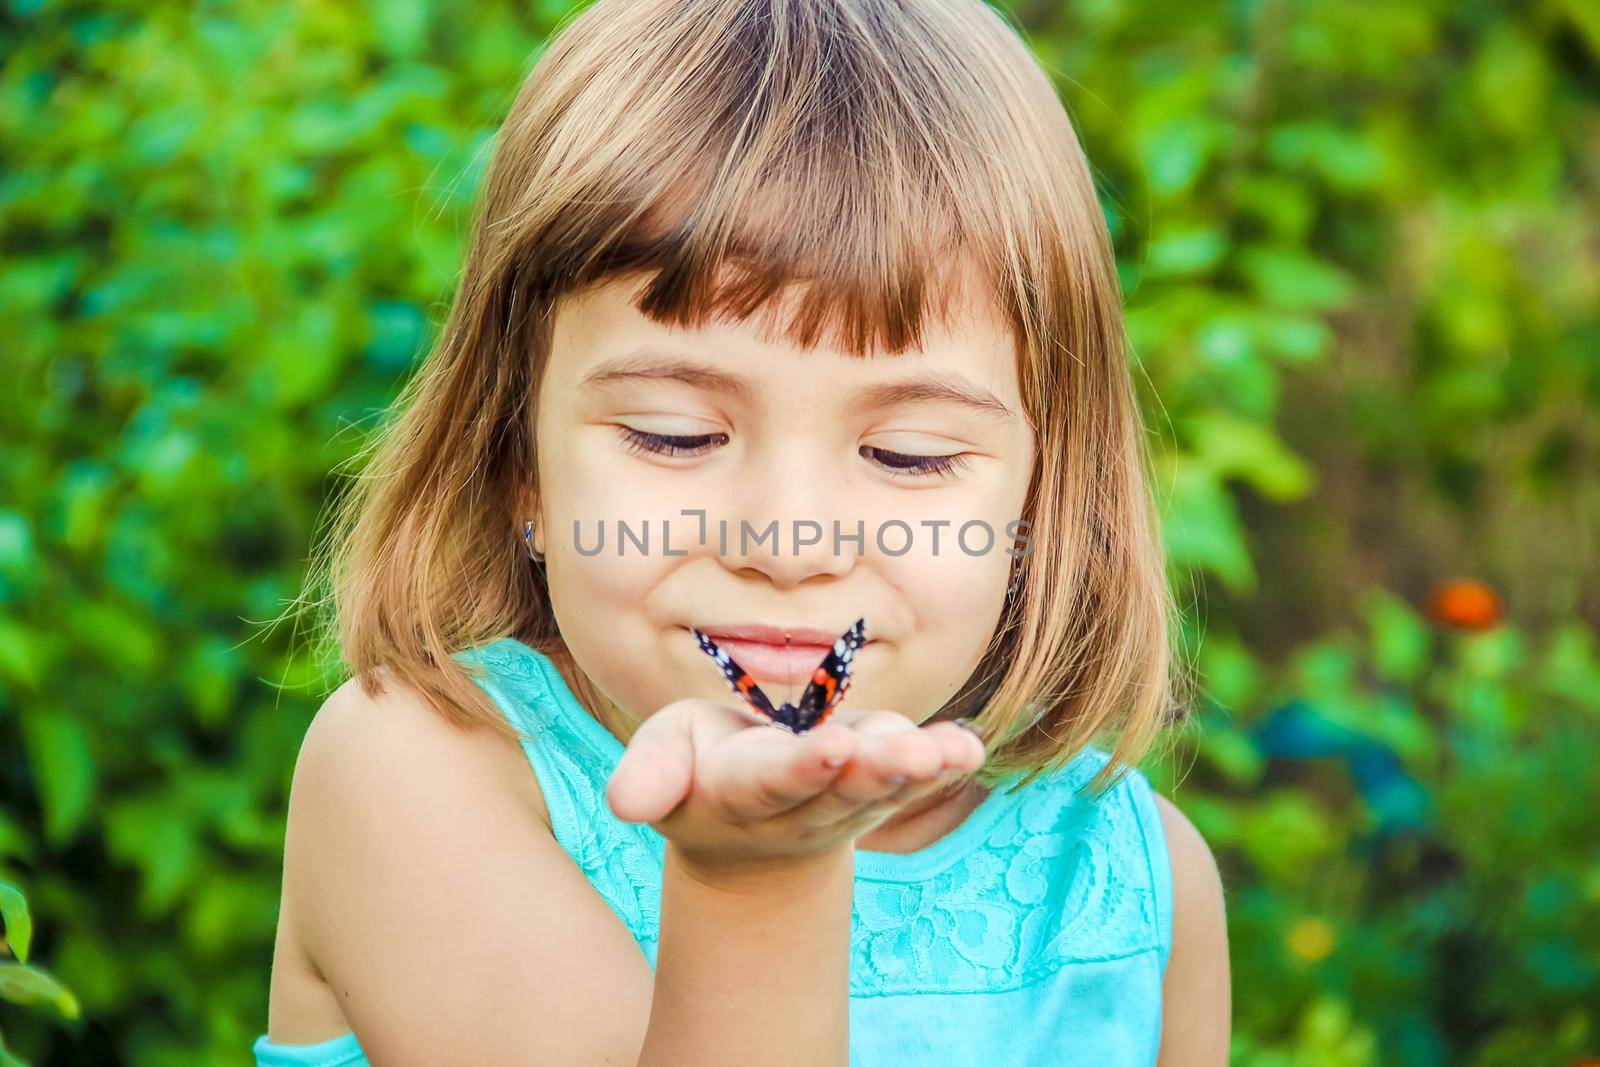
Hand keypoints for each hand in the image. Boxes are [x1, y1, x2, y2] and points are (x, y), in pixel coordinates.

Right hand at [605, 700, 985, 875]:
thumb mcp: (663, 758)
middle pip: (841, 790)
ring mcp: (850, 803)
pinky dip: (947, 766)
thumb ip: (650, 774)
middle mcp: (803, 806)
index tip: (833, 748)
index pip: (774, 781)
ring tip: (946, 753)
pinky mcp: (884, 788)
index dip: (803, 768)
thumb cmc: (700, 766)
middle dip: (874, 771)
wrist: (750, 822)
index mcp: (741, 791)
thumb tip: (625, 804)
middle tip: (907, 753)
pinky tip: (969, 749)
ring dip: (918, 772)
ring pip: (885, 789)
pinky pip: (919, 784)